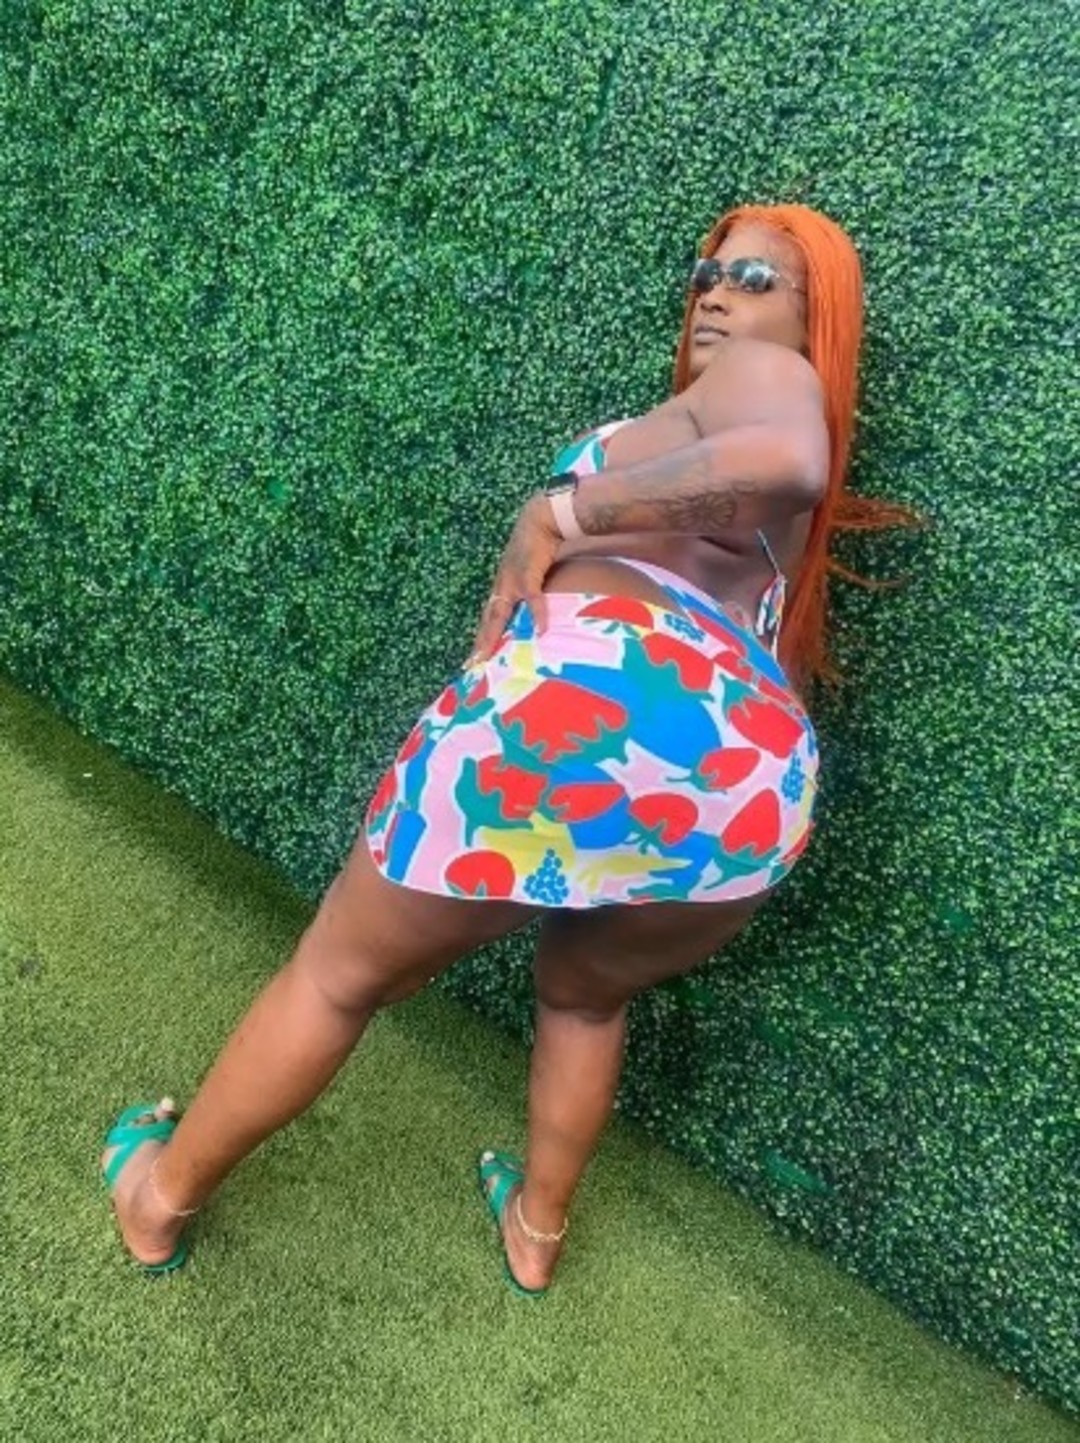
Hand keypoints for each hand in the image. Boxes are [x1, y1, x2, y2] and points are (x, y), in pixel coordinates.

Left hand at [464, 495, 562, 666]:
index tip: (474, 659)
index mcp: (502, 586)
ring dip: (492, 636)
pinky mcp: (529, 574)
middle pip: (487, 621)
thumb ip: (532, 590)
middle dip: (479, 644)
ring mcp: (512, 581)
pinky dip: (537, 614)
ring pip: (498, 615)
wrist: (541, 519)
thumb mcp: (530, 570)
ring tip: (486, 656)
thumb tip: (539, 610)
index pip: (488, 618)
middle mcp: (502, 586)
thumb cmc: (538, 544)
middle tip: (471, 666)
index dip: (481, 638)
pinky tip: (541, 630)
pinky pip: (532, 598)